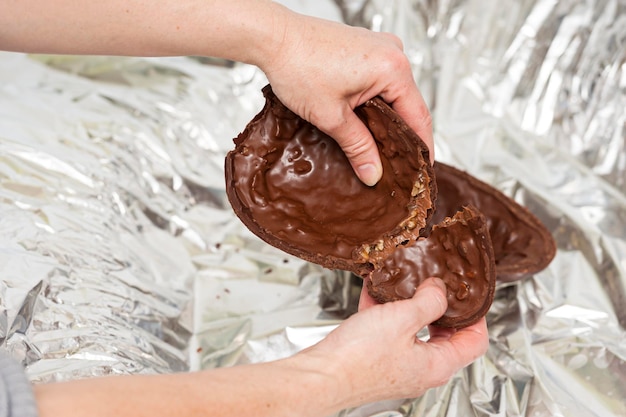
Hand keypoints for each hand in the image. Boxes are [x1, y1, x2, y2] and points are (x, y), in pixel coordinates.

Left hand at [259, 10, 433, 185]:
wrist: (274, 38)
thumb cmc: (298, 66)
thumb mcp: (331, 117)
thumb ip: (358, 147)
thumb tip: (373, 173)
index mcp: (393, 68)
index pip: (419, 116)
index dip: (421, 147)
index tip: (422, 169)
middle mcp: (392, 52)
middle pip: (407, 104)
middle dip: (401, 136)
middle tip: (398, 166)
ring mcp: (379, 47)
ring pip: (392, 93)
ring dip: (386, 119)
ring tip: (380, 148)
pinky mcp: (365, 47)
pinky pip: (380, 80)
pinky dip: (375, 102)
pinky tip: (365, 121)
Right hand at [298, 278, 487, 406]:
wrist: (322, 375)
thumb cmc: (360, 358)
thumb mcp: (402, 318)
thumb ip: (428, 301)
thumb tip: (440, 290)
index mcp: (437, 364)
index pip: (475, 342)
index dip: (477, 316)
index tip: (470, 295)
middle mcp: (421, 370)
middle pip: (445, 336)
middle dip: (440, 308)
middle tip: (436, 286)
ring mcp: (398, 366)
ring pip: (413, 332)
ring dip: (409, 306)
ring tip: (403, 284)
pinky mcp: (377, 361)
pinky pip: (388, 332)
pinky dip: (385, 312)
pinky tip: (375, 292)